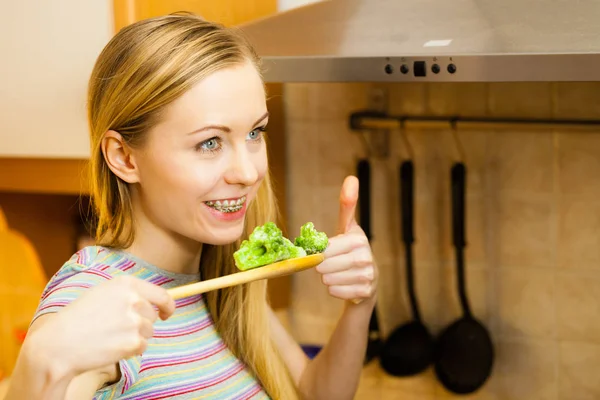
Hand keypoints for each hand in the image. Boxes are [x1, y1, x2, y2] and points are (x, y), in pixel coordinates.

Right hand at [33, 275, 174, 376]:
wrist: (58, 344)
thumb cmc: (77, 319)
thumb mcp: (102, 294)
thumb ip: (128, 295)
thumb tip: (154, 302)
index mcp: (126, 284)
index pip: (161, 294)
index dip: (168, 306)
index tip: (166, 313)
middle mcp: (134, 299)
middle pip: (153, 315)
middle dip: (141, 324)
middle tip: (117, 330)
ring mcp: (135, 321)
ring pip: (148, 332)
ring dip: (134, 337)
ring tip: (109, 337)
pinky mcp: (133, 341)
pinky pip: (142, 347)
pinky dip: (130, 350)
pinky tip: (110, 347)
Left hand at [316, 176, 377, 304]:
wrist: (366, 280)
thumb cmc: (350, 249)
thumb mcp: (347, 227)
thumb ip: (347, 205)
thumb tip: (352, 178)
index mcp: (358, 239)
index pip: (324, 249)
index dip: (319, 252)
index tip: (324, 252)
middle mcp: (365, 256)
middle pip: (324, 266)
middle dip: (322, 267)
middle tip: (332, 264)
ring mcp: (367, 276)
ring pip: (328, 280)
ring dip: (328, 278)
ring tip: (339, 273)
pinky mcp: (365, 292)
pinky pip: (335, 292)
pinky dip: (335, 290)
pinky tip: (344, 284)